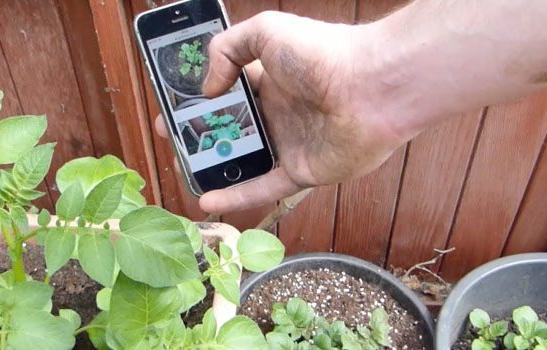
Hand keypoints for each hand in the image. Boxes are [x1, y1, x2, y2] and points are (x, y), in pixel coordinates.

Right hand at [155, 11, 404, 212]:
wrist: (373, 87)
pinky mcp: (301, 172)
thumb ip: (227, 49)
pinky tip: (207, 200)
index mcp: (270, 80)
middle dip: (200, 137)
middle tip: (174, 143)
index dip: (199, 103)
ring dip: (213, 169)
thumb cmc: (323, 53)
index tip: (172, 111)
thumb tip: (209, 88)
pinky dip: (235, 197)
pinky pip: (263, 188)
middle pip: (231, 130)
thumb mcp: (266, 32)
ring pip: (243, 162)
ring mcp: (289, 144)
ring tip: (184, 173)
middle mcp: (278, 113)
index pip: (227, 93)